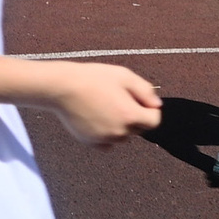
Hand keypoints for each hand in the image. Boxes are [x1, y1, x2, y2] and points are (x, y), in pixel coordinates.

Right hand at [46, 63, 161, 146]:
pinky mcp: (91, 143)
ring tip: (103, 106)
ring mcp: (105, 139)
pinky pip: (106, 143)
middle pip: (138, 129)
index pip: (154, 120)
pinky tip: (96, 118)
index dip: (149, 109)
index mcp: (131, 116)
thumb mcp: (123, 75)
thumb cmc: (93, 78)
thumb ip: (145, 90)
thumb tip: (157, 105)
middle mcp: (120, 132)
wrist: (61, 87)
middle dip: (133, 116)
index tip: (137, 99)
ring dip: (119, 126)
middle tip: (116, 98)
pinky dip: (105, 134)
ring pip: (122, 136)